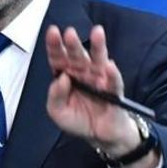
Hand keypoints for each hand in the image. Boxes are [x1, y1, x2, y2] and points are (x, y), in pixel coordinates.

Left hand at [45, 24, 138, 153]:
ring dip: (98, 47)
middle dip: (73, 44)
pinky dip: (112, 74)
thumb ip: (54, 96)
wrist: (99, 136)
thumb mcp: (58, 112)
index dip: (54, 45)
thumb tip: (60, 79)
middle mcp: (83, 73)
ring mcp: (99, 80)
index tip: (52, 32)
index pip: (59, 58)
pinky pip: (113, 81)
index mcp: (66, 76)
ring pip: (98, 60)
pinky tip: (109, 65)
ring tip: (97, 33)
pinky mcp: (114, 90)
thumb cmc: (78, 120)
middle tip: (69, 33)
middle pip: (77, 55)